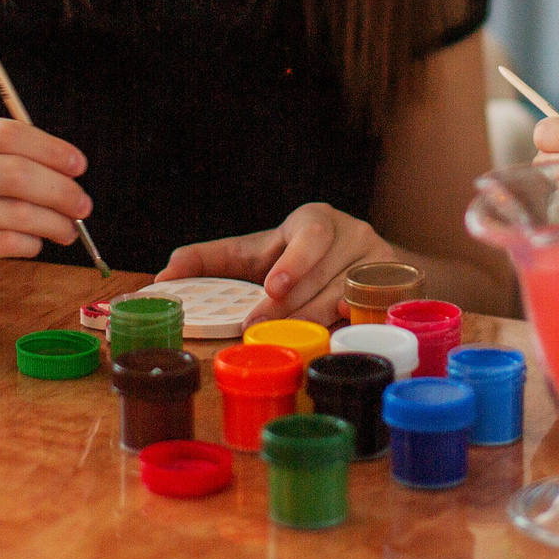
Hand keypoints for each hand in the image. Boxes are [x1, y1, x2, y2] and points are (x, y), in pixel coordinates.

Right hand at [0, 115, 89, 312]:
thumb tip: (65, 170)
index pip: (5, 133)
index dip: (50, 149)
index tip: (79, 166)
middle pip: (13, 172)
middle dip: (60, 189)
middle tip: (84, 205)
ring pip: (12, 212)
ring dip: (53, 221)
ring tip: (68, 230)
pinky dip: (29, 244)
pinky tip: (35, 245)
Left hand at [154, 203, 396, 324]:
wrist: (365, 266)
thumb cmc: (295, 260)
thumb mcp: (255, 254)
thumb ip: (209, 260)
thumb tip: (161, 277)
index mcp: (315, 219)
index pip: (310, 233)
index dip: (294, 261)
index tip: (272, 287)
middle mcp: (352, 233)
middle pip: (323, 274)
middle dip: (291, 305)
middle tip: (261, 327)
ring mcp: (379, 259)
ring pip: (346, 296)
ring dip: (314, 320)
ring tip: (289, 339)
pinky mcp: (397, 285)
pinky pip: (374, 311)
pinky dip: (352, 325)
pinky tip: (337, 335)